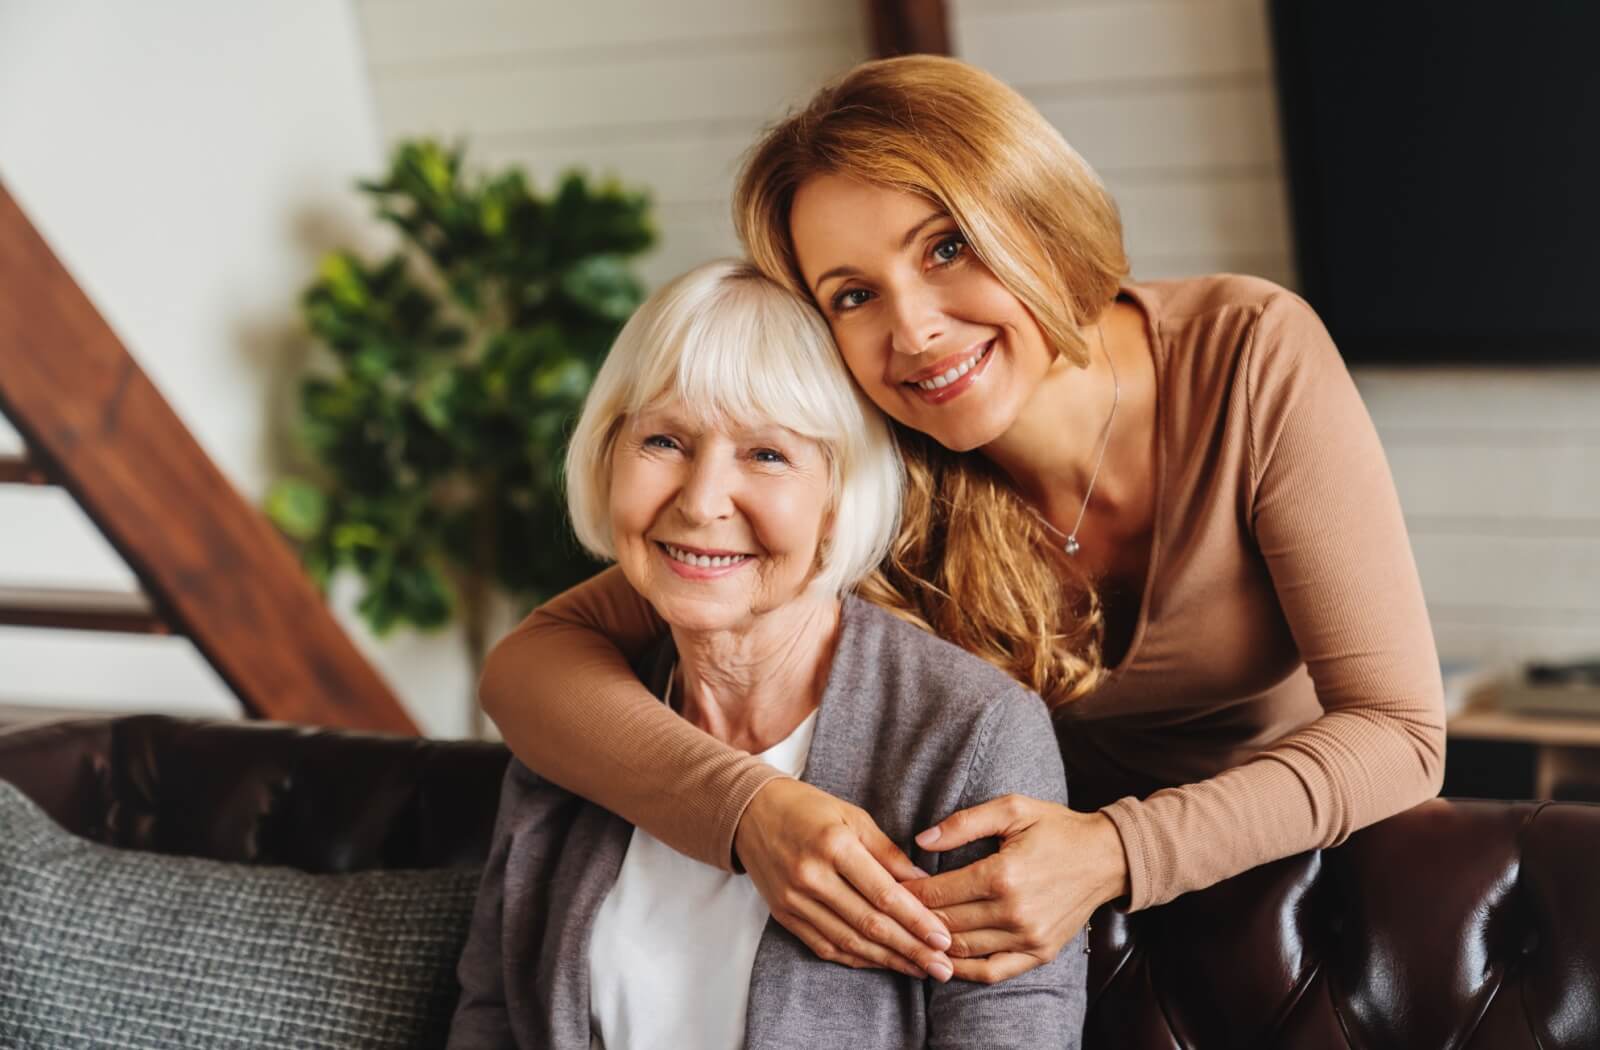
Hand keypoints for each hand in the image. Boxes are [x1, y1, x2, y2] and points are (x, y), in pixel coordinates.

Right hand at [734, 778, 956, 980]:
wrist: (750, 813)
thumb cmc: (808, 808)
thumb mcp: (853, 816)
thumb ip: (887, 853)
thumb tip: (924, 883)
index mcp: (833, 846)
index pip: (883, 894)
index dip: (917, 921)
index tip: (944, 938)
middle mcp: (811, 877)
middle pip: (869, 924)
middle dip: (911, 949)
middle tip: (942, 967)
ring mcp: (794, 900)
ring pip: (849, 941)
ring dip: (888, 961)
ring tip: (920, 970)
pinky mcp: (784, 916)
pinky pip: (825, 946)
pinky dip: (856, 959)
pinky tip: (883, 963)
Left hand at [905, 795, 1129, 983]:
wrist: (1107, 857)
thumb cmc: (1056, 828)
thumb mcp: (1011, 809)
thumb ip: (963, 823)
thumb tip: (921, 840)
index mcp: (1002, 874)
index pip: (938, 893)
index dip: (907, 893)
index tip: (889, 888)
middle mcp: (1013, 912)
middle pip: (945, 924)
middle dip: (913, 919)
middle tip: (890, 912)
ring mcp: (1028, 937)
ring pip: (963, 949)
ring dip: (932, 945)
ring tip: (909, 935)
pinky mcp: (1040, 952)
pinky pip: (992, 971)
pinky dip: (963, 970)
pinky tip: (944, 961)